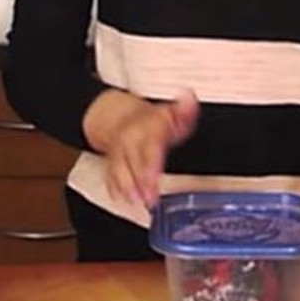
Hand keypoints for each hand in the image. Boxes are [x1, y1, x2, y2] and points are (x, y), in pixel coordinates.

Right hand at [92, 91, 198, 208]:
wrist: (121, 117)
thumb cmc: (152, 122)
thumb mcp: (171, 113)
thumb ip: (184, 112)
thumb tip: (190, 100)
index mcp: (147, 128)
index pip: (149, 146)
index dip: (150, 163)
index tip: (152, 176)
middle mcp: (130, 139)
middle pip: (133, 161)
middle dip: (140, 180)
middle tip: (149, 198)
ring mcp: (118, 151)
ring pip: (118, 170)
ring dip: (126, 187)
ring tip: (135, 201)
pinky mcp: (111, 161)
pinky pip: (109, 174)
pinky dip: (114, 187)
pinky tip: (121, 198)